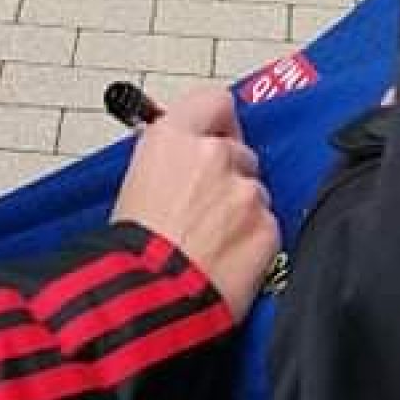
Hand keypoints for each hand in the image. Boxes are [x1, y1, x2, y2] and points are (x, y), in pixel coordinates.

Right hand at [111, 86, 279, 319]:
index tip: (215, 136)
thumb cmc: (131, 250)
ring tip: (210, 241)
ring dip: (241, 210)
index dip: (217, 122)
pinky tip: (226, 259)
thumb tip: (179, 152)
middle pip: (239, 152)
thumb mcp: (134, 183)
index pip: (215, 102)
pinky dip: (252, 240)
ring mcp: (247, 191)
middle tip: (205, 205)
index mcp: (174, 137)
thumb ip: (167, 157)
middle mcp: (216, 155)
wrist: (149, 297)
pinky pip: (267, 225)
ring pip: (255, 191)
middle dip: (229, 174)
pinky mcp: (268, 227)